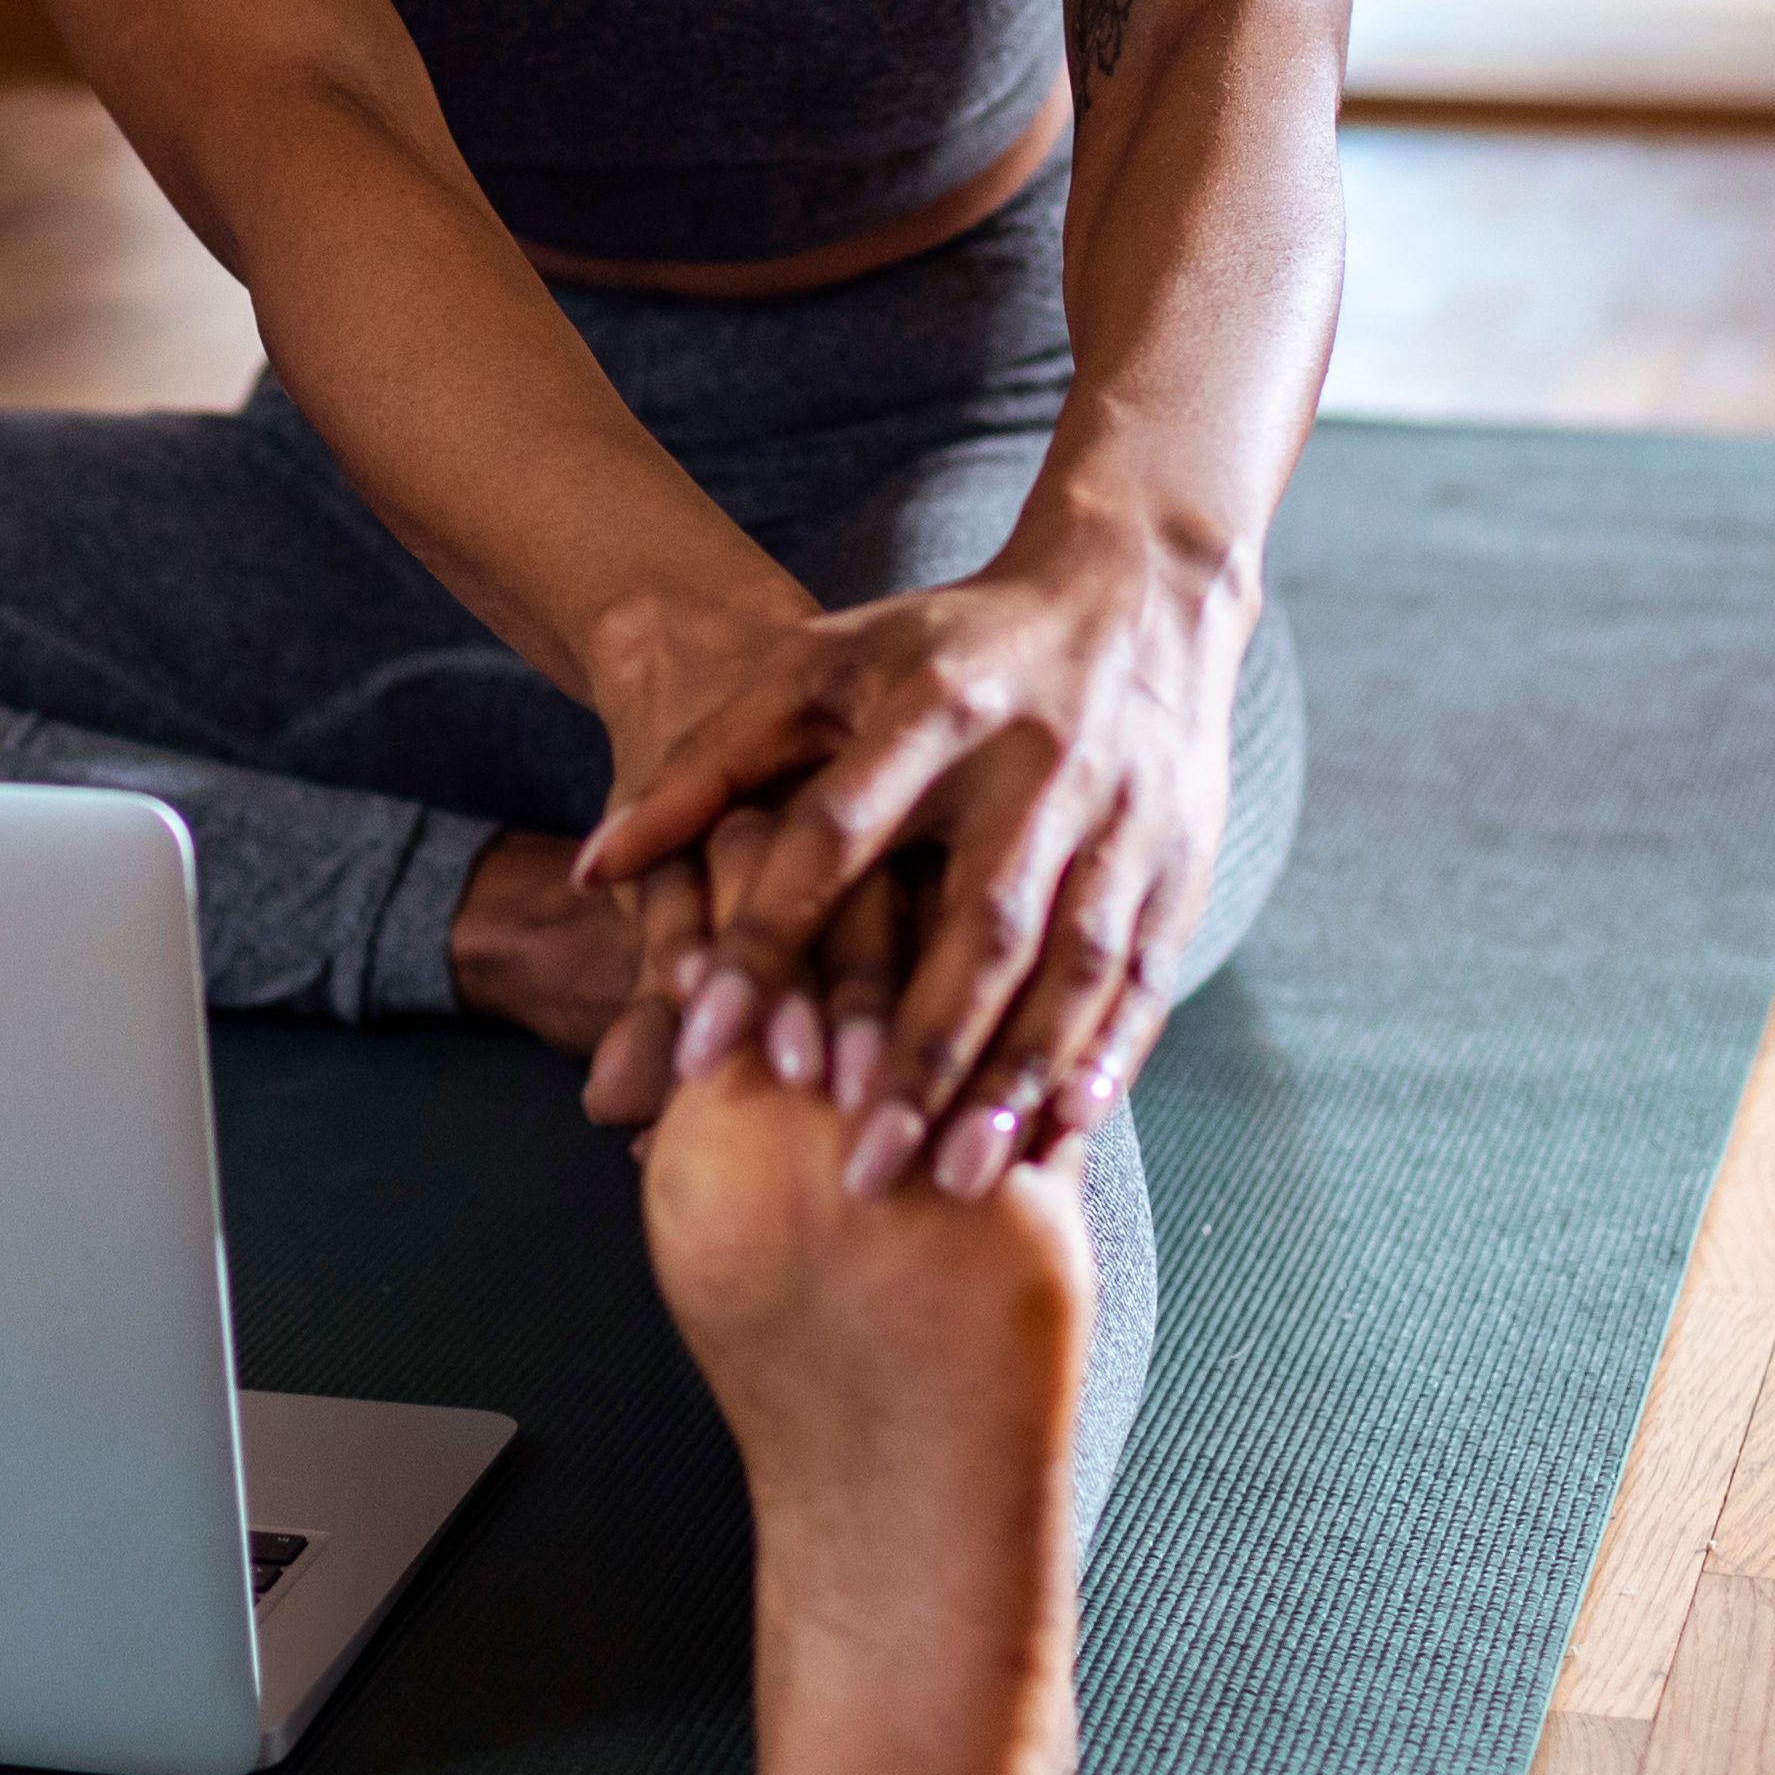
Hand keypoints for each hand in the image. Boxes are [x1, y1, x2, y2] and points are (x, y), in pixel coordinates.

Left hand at [579, 554, 1240, 1196]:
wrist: (1135, 593)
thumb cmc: (944, 647)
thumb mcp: (820, 670)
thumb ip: (707, 766)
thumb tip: (596, 870)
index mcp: (927, 710)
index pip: (832, 838)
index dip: (766, 941)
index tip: (702, 1047)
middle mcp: (1030, 767)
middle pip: (972, 926)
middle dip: (915, 1052)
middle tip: (856, 1171)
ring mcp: (1117, 819)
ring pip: (1068, 966)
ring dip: (1015, 1078)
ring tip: (955, 1181)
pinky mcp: (1178, 861)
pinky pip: (1147, 974)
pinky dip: (1108, 1055)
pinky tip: (1065, 1133)